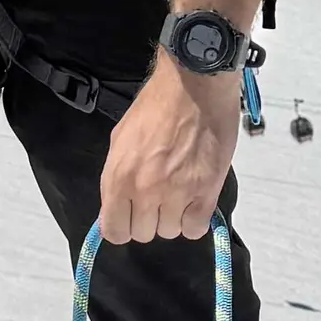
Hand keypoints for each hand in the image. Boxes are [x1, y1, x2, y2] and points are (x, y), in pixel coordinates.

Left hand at [98, 54, 239, 244]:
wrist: (194, 86)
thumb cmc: (156, 106)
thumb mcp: (120, 139)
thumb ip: (116, 176)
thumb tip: (117, 204)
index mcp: (119, 177)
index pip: (114, 231)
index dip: (122, 225)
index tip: (131, 215)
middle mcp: (146, 191)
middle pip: (144, 233)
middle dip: (149, 217)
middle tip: (158, 195)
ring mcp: (177, 194)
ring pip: (171, 231)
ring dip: (173, 216)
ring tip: (179, 189)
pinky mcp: (206, 192)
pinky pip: (196, 228)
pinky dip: (195, 218)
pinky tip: (195, 198)